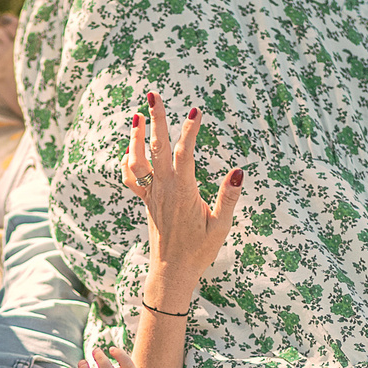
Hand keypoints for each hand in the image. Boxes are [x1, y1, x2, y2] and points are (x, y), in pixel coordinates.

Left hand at [122, 92, 241, 294]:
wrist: (171, 273)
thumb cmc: (199, 251)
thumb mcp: (221, 226)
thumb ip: (229, 197)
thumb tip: (239, 171)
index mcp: (183, 192)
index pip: (184, 153)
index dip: (189, 130)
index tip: (196, 109)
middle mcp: (163, 189)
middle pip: (156, 147)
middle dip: (156, 119)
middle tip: (154, 94)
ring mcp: (152, 195)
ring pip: (138, 160)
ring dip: (136, 137)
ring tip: (138, 115)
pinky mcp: (146, 202)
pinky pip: (132, 178)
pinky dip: (129, 161)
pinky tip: (131, 148)